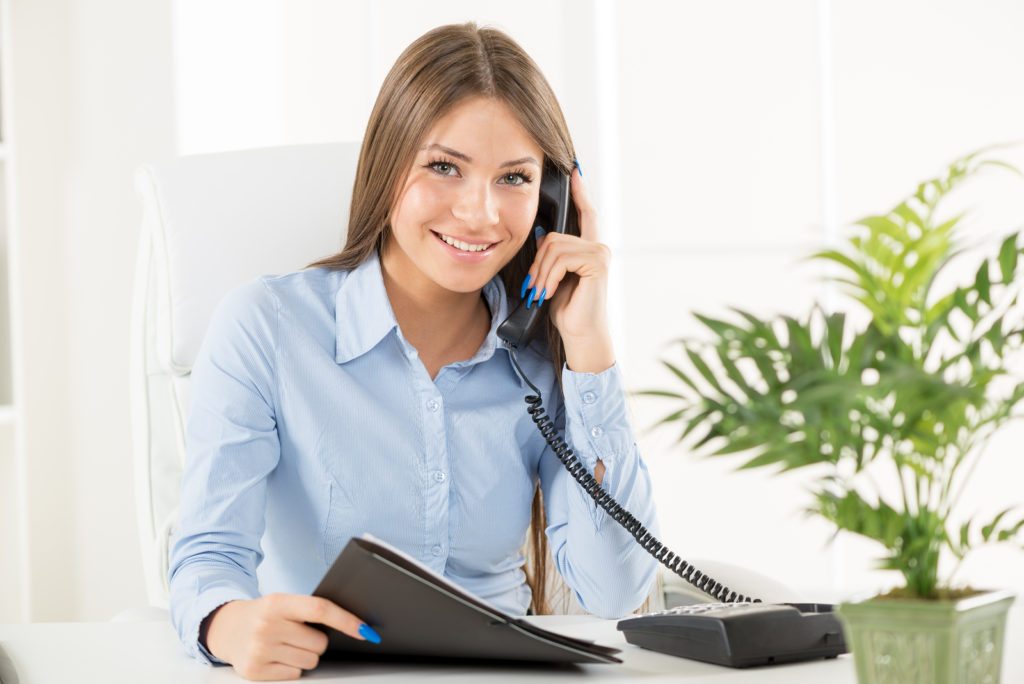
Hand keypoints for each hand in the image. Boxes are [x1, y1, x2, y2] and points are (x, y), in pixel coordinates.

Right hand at [203, 593, 376, 680]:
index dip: (347, 621)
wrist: (227, 628)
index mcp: (277, 602)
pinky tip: (276, 655)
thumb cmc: (266, 614)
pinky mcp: (254, 671)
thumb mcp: (284, 602)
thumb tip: (356, 626)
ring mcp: (259, 650)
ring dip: (305, 654)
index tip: (367, 631)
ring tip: (286, 643)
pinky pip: (295, 674)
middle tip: (300, 633)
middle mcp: (266, 625)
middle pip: (319, 643)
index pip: (321, 610)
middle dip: (317, 640)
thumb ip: (311, 609)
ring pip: (310, 661)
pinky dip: (291, 666)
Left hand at [526, 164, 614, 372]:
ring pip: (554, 247)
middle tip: (534, 287)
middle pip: (554, 236)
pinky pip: (560, 258)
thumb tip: (541, 235)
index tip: (574, 169)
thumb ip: (550, 255)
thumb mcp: (551, 277)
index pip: (584, 213)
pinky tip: (548, 294)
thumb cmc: (566, 309)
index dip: (579, 191)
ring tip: (540, 294)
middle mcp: (598, 246)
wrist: (579, 334)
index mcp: (588, 248)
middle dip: (537, 263)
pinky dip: (548, 277)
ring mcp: (600, 253)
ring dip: (540, 273)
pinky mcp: (597, 263)